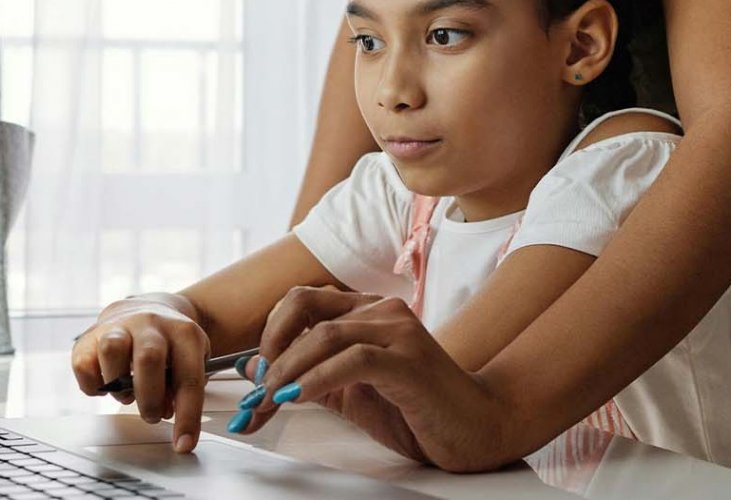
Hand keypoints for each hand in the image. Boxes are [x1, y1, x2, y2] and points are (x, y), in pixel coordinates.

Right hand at [70, 296, 209, 452]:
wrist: (147, 308)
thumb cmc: (170, 344)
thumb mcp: (190, 360)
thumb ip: (181, 388)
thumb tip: (165, 411)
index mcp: (183, 332)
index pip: (188, 377)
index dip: (187, 416)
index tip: (183, 444)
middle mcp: (150, 324)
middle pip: (148, 358)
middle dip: (149, 398)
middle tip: (152, 415)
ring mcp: (118, 327)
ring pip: (111, 350)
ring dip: (118, 386)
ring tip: (127, 394)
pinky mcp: (90, 336)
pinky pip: (83, 364)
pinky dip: (93, 385)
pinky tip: (107, 385)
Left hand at [230, 287, 506, 472]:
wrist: (476, 429)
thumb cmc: (417, 410)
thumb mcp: (349, 393)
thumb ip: (306, 375)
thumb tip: (254, 367)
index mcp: (366, 311)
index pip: (301, 301)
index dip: (269, 334)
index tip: (256, 375)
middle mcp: (382, 310)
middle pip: (304, 305)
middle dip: (271, 347)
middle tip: (259, 388)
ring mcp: (399, 331)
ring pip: (324, 333)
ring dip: (287, 370)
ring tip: (272, 399)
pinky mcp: (409, 361)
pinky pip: (353, 360)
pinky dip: (317, 379)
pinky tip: (300, 398)